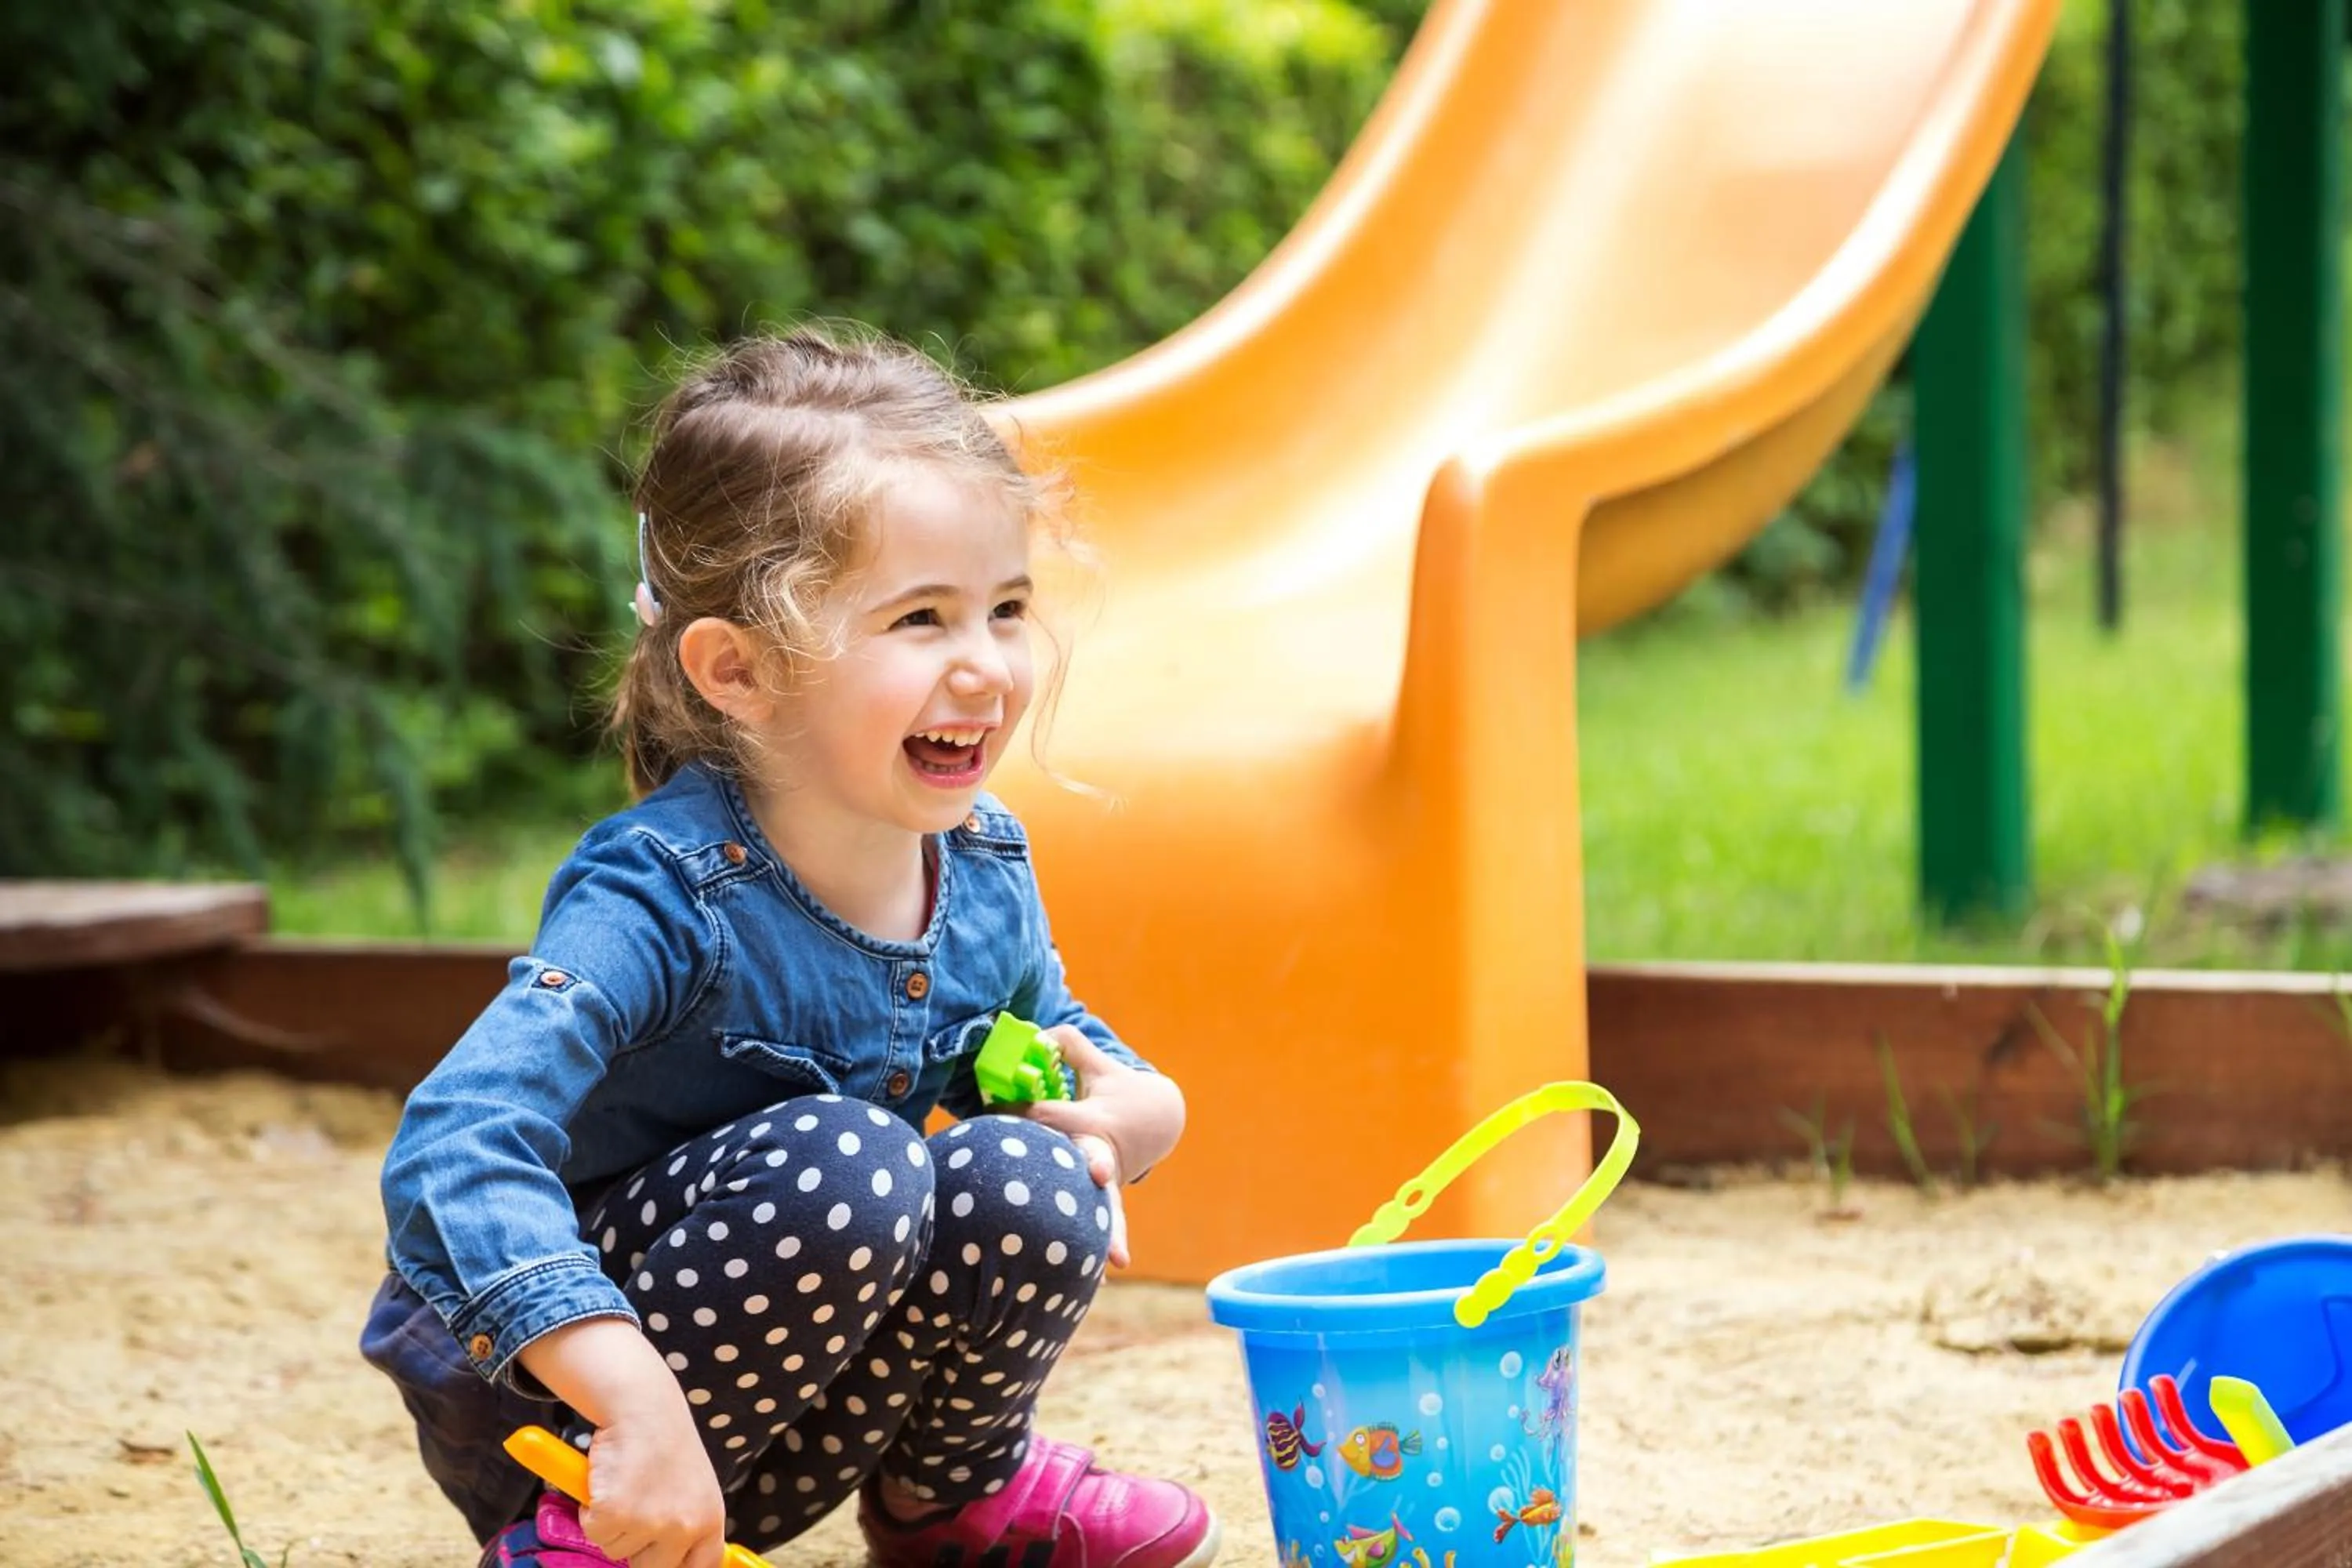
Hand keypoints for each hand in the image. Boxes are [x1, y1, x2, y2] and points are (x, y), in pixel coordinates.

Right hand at [516, 1320, 726, 1567]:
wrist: (643, 1407)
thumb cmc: (665, 1444)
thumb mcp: (693, 1489)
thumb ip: (687, 1524)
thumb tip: (668, 1561)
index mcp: (710, 1520)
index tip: (661, 1560)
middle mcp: (685, 1527)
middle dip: (637, 1548)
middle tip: (634, 1512)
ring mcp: (651, 1523)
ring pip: (617, 1550)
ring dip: (613, 1525)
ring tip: (625, 1484)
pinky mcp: (616, 1516)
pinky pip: (594, 1533)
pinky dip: (591, 1512)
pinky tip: (607, 1483)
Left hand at [1020, 1030, 1186, 1268]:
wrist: (1158, 1119)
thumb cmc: (1115, 1089)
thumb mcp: (1099, 1063)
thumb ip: (1068, 1046)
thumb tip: (1036, 1037)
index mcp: (1093, 1120)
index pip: (1050, 1115)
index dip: (1023, 1112)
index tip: (996, 1109)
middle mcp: (1100, 1153)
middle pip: (1092, 1159)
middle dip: (1093, 1165)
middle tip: (1100, 1173)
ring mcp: (1105, 1181)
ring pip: (1105, 1206)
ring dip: (1108, 1231)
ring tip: (1114, 1260)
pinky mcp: (1103, 1200)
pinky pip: (1101, 1226)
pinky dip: (1102, 1248)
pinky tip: (1102, 1279)